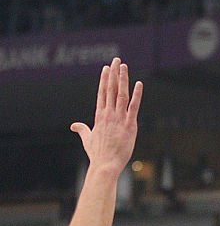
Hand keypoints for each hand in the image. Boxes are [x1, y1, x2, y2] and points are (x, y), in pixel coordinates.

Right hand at [71, 58, 142, 176]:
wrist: (105, 165)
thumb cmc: (97, 154)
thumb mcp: (87, 139)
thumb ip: (82, 129)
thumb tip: (73, 126)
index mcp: (99, 116)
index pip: (102, 93)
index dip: (105, 79)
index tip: (106, 68)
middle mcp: (108, 114)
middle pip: (111, 89)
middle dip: (114, 73)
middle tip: (116, 60)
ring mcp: (119, 119)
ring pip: (121, 94)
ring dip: (123, 79)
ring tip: (124, 66)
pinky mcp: (129, 126)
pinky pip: (133, 107)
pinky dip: (136, 95)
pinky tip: (139, 84)